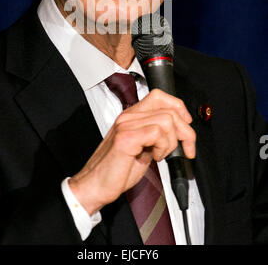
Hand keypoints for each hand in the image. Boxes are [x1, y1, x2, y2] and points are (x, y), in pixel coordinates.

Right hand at [69, 88, 195, 214]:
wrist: (96, 185)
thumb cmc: (116, 170)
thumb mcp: (142, 148)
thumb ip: (156, 136)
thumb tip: (179, 132)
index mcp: (132, 116)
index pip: (160, 96)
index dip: (178, 108)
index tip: (186, 125)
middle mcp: (128, 117)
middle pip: (169, 110)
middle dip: (185, 132)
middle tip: (186, 148)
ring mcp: (126, 125)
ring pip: (166, 120)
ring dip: (171, 142)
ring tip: (160, 154)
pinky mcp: (126, 138)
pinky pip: (156, 133)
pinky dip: (162, 147)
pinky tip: (154, 157)